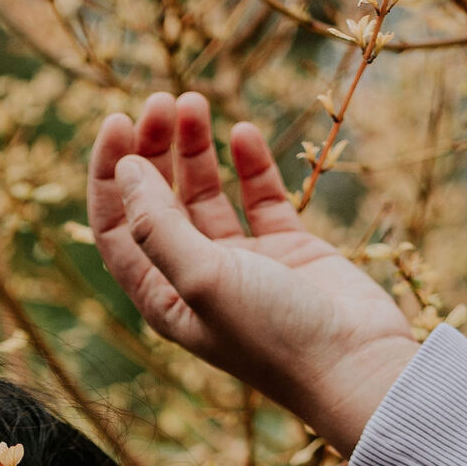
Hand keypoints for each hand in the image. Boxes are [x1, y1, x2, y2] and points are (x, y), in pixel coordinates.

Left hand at [88, 95, 417, 458]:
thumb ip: (158, 226)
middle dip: (153, 151)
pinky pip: (261, 198)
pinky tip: (243, 132)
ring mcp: (243, 265)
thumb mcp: (202, 279)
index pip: (117, 229)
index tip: (119, 122)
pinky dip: (250, 164)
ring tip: (194, 101)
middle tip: (162, 101)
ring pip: (206, 194)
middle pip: (158, 203)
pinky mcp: (289, 250)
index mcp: (163, 298)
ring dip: (196, 149)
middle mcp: (196, 281)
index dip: (111, 177)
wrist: (355, 364)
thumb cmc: (273, 335)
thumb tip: (126, 171)